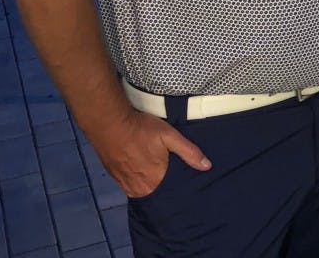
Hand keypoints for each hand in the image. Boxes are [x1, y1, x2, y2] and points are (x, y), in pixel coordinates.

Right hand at [90, 107, 210, 197]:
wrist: (110, 124)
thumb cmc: (142, 130)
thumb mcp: (170, 136)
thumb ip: (189, 152)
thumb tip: (207, 166)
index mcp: (153, 182)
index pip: (168, 193)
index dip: (175, 189)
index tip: (181, 185)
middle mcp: (138, 188)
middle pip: (154, 192)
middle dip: (161, 186)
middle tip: (168, 175)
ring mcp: (124, 184)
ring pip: (140, 189)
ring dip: (147, 183)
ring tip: (154, 173)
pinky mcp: (114, 177)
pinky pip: (129, 184)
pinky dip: (136, 179)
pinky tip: (140, 170)